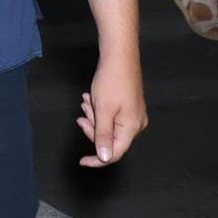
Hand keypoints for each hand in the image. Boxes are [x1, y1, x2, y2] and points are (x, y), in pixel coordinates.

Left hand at [78, 52, 146, 167]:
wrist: (119, 57)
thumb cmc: (111, 83)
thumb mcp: (103, 111)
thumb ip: (103, 135)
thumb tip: (104, 158)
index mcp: (132, 128)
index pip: (114, 153)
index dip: (97, 159)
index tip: (81, 160)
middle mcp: (136, 125)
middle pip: (110, 139)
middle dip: (93, 128)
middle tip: (82, 112)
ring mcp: (134, 115)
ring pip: (108, 126)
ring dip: (94, 117)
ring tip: (86, 101)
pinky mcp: (129, 106)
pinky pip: (111, 116)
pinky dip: (99, 110)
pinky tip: (91, 98)